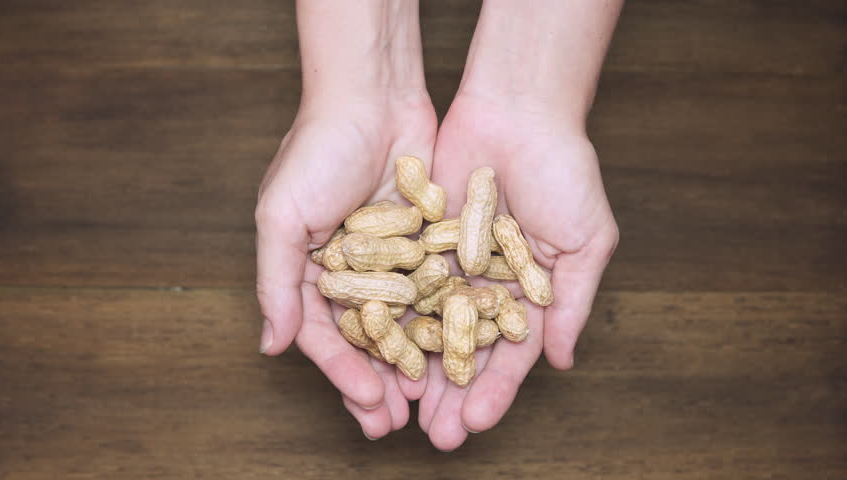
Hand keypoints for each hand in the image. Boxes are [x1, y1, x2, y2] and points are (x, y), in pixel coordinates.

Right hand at [255, 92, 436, 438]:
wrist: (372, 95)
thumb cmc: (316, 150)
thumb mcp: (280, 217)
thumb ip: (276, 282)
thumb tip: (270, 346)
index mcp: (311, 271)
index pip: (327, 335)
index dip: (344, 373)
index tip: (367, 404)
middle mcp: (352, 271)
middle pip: (367, 339)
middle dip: (379, 382)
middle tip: (394, 425)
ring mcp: (393, 258)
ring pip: (406, 323)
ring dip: (414, 363)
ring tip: (428, 403)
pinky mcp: (429, 242)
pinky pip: (438, 289)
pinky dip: (445, 322)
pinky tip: (457, 351)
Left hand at [421, 93, 618, 449]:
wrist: (518, 109)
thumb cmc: (565, 171)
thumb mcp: (586, 240)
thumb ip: (573, 303)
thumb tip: (563, 362)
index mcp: (529, 294)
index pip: (510, 355)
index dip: (495, 390)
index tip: (476, 423)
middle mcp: (487, 286)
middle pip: (466, 351)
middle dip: (451, 395)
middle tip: (436, 436)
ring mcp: (450, 264)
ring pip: (429, 327)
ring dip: (417, 371)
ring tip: (403, 411)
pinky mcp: (418, 239)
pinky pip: (402, 284)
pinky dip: (392, 318)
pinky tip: (378, 352)